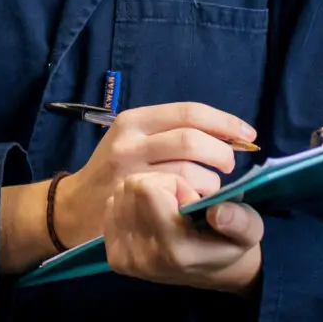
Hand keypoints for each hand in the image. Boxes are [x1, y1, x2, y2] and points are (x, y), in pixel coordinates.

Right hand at [54, 100, 254, 248]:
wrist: (74, 209)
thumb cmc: (114, 171)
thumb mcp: (134, 140)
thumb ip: (171, 134)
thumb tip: (225, 134)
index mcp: (135, 120)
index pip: (189, 113)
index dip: (224, 123)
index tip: (248, 135)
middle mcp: (131, 142)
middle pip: (192, 140)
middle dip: (221, 152)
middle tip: (229, 165)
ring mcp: (132, 174)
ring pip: (189, 172)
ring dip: (212, 182)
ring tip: (212, 189)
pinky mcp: (136, 202)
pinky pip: (180, 198)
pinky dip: (199, 200)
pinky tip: (198, 204)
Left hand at [103, 169, 263, 292]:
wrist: (211, 271)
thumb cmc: (230, 242)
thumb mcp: (250, 230)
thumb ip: (240, 221)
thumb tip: (217, 212)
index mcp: (175, 250)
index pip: (148, 189)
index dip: (174, 182)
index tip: (192, 197)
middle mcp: (143, 258)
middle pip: (131, 186)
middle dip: (159, 183)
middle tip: (179, 201)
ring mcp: (125, 259)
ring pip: (120, 193)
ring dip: (145, 192)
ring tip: (167, 209)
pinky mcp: (114, 256)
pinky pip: (113, 207)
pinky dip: (132, 203)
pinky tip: (151, 216)